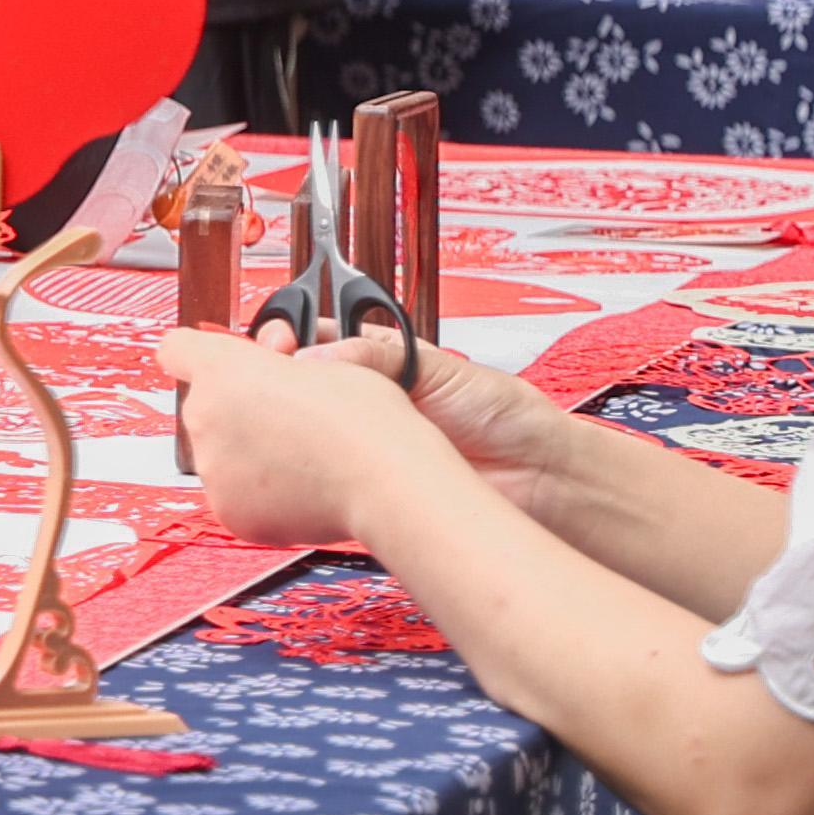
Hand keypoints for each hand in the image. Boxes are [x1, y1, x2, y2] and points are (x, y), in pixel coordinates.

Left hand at [157, 326, 463, 550]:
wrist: (388, 482)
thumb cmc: (366, 421)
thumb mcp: (325, 361)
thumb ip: (280, 363)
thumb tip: (275, 368)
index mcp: (223, 368)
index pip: (178, 348)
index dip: (200, 353)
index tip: (218, 364)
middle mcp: (205, 415)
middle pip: (205, 404)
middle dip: (238, 408)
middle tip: (287, 416)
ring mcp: (213, 467)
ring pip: (220, 451)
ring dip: (249, 451)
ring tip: (304, 454)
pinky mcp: (228, 511)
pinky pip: (236, 494)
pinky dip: (261, 492)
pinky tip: (302, 484)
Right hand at [292, 319, 588, 509]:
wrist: (537, 478)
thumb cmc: (506, 417)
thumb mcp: (440, 367)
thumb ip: (376, 353)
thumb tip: (317, 355)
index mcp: (380, 356)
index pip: (315, 336)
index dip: (289, 336)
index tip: (279, 344)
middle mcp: (365, 395)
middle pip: (298, 380)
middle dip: (279, 377)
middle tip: (276, 382)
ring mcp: (361, 439)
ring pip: (304, 425)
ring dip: (293, 422)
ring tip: (291, 418)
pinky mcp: (364, 478)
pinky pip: (321, 467)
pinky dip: (308, 463)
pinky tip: (307, 457)